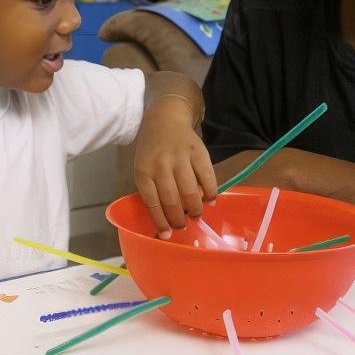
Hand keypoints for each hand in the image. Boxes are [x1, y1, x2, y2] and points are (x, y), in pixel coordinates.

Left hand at [133, 96, 216, 236]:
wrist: (164, 119)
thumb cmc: (152, 151)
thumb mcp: (144, 167)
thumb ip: (152, 190)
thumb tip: (166, 222)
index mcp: (144, 171)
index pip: (152, 202)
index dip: (160, 221)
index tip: (167, 235)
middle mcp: (161, 164)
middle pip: (172, 199)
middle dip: (178, 219)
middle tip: (183, 225)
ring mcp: (180, 157)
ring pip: (190, 191)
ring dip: (195, 209)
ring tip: (195, 214)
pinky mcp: (198, 152)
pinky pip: (207, 177)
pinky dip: (211, 193)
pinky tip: (210, 200)